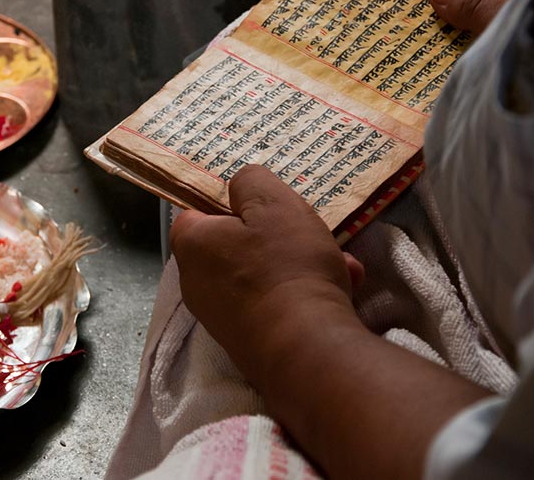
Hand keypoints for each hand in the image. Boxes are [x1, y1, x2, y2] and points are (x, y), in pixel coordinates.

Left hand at [169, 165, 362, 376]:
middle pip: (234, 246)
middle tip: (307, 232)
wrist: (304, 350)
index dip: (227, 204)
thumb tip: (240, 186)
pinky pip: (273, 304)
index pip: (194, 213)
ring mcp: (220, 318)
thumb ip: (251, 183)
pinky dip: (300, 293)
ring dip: (299, 264)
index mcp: (192, 246)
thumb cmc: (284, 267)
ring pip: (261, 274)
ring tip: (340, 263)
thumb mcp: (273, 204)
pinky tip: (341, 289)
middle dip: (276, 237)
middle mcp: (196, 284)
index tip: (260, 204)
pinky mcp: (247, 342)